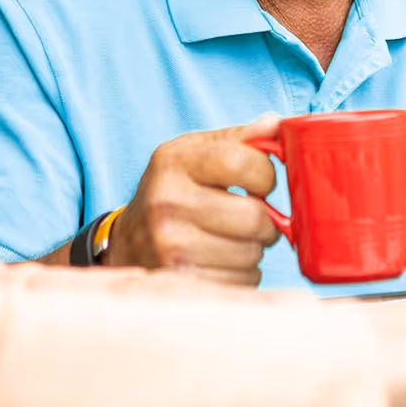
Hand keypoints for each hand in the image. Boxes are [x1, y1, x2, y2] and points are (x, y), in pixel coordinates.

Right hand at [103, 115, 281, 285]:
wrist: (128, 241)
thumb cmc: (174, 191)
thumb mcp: (195, 153)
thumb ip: (239, 139)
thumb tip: (277, 125)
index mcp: (175, 162)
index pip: (245, 163)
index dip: (266, 175)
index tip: (259, 182)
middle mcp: (168, 203)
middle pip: (255, 217)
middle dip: (265, 221)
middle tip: (251, 218)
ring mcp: (171, 246)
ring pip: (252, 254)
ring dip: (253, 250)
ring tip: (230, 240)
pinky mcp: (181, 281)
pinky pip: (241, 282)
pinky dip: (241, 275)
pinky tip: (220, 261)